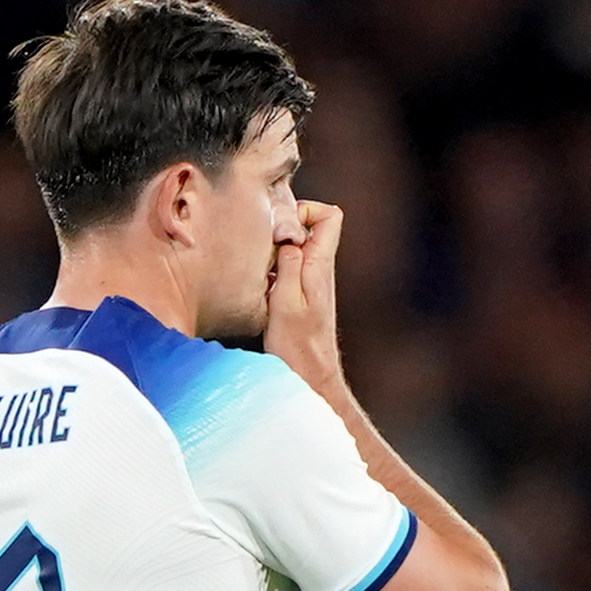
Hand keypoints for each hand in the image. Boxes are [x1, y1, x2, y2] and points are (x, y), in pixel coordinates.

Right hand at [261, 201, 349, 397]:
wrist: (309, 379)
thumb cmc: (297, 348)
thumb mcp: (286, 302)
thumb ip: (288, 264)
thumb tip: (288, 234)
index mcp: (319, 266)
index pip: (331, 216)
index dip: (307, 210)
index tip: (282, 227)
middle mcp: (319, 271)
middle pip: (309, 227)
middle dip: (283, 227)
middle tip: (264, 247)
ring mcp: (310, 283)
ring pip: (295, 247)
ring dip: (275, 249)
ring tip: (259, 267)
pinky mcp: (299, 295)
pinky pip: (287, 267)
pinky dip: (272, 267)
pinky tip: (259, 284)